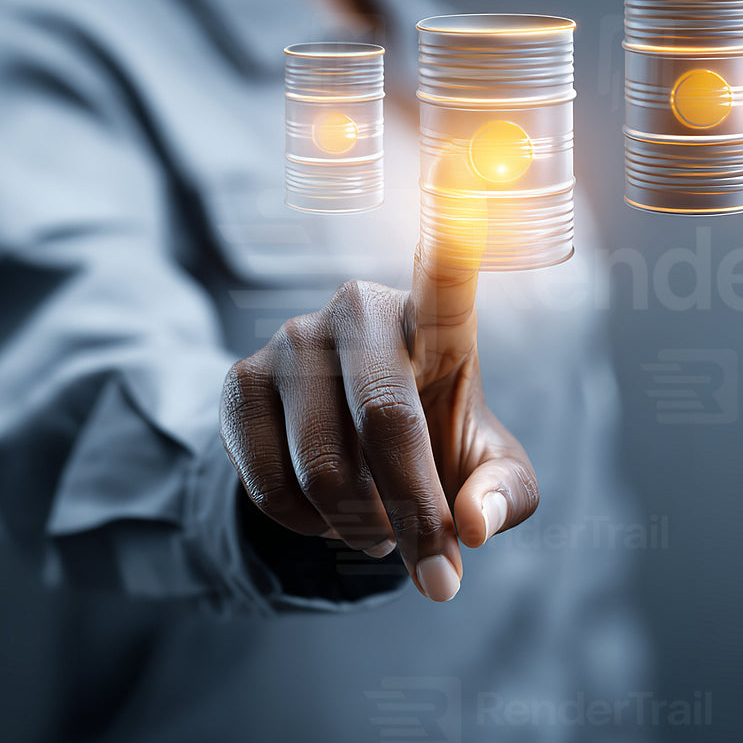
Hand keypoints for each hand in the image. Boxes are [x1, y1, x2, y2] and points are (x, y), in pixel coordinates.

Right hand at [218, 232, 538, 601]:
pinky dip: (309, 529)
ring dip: (361, 527)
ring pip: (324, 468)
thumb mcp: (490, 474)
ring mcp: (292, 337)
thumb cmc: (442, 449)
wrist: (355, 461)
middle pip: (386, 419)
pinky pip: (271, 486)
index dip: (458, 226)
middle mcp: (361, 307)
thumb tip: (470, 526)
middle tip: (436, 575)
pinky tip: (327, 517)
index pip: (448, 269)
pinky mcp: (237, 380)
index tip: (474, 167)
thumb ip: (505, 495)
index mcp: (436, 318)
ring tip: (379, 529)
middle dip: (414, 512)